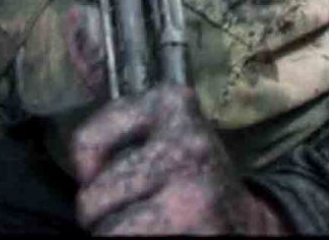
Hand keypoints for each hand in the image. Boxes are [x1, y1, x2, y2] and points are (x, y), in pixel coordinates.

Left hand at [72, 85, 284, 236]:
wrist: (248, 222)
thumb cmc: (188, 180)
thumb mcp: (163, 135)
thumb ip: (122, 133)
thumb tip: (81, 168)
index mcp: (170, 102)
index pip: (85, 143)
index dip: (89, 173)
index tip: (113, 176)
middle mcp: (185, 140)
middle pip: (92, 198)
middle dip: (104, 215)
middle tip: (139, 209)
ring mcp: (193, 189)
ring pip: (109, 232)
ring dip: (120, 235)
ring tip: (149, 224)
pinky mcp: (198, 228)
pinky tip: (164, 234)